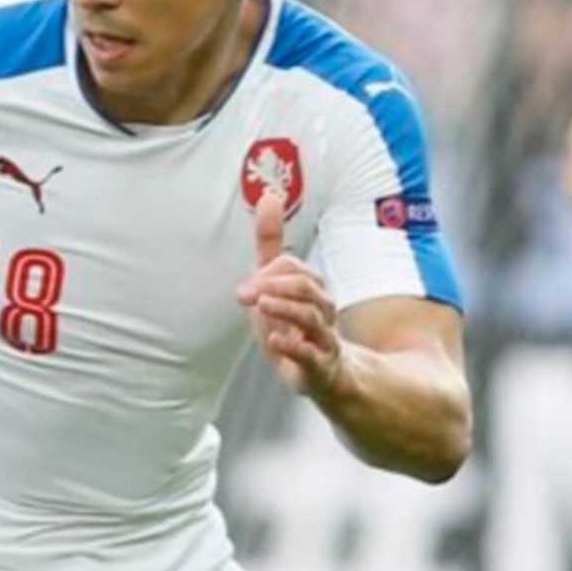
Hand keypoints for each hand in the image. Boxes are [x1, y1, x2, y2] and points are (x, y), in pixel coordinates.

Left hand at [236, 191, 343, 395]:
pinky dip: (292, 347)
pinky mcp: (319, 367)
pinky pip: (311, 356)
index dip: (268, 272)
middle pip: (307, 286)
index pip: (293, 267)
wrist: (326, 376)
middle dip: (275, 286)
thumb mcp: (276, 282)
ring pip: (312, 317)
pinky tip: (275, 340)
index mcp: (311, 287)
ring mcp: (322, 339)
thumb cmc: (295, 325)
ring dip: (284, 308)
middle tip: (245, 294)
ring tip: (261, 304)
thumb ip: (270, 244)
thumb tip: (268, 195)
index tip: (245, 288)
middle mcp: (322, 309)